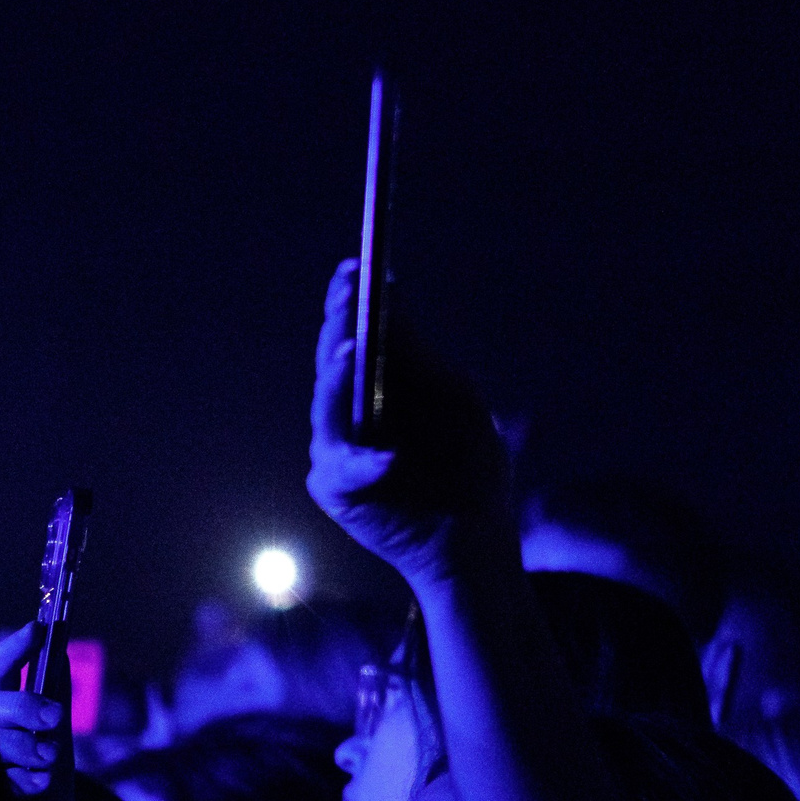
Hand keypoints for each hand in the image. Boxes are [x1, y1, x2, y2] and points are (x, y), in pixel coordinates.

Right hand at [0, 624, 64, 795]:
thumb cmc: (47, 772)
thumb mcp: (56, 730)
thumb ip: (55, 694)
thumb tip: (59, 647)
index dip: (14, 648)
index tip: (38, 629)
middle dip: (24, 706)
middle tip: (55, 716)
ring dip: (27, 746)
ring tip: (50, 756)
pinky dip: (23, 779)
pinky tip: (41, 783)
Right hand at [306, 259, 510, 587]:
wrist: (472, 534)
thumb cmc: (469, 463)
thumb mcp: (456, 399)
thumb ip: (421, 357)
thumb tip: (388, 299)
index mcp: (377, 384)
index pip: (352, 333)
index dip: (348, 300)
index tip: (354, 265)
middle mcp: (349, 413)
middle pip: (333, 364)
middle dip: (338, 326)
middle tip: (347, 293)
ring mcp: (337, 451)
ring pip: (327, 410)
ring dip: (339, 380)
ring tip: (352, 348)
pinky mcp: (336, 490)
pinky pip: (347, 470)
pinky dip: (369, 464)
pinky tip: (391, 458)